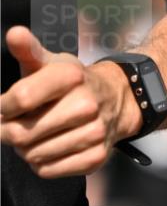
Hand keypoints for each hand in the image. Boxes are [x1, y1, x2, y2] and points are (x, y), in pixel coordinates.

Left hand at [0, 26, 141, 177]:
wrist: (116, 101)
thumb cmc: (73, 83)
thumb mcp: (51, 62)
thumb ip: (28, 50)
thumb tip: (14, 34)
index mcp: (71, 76)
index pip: (21, 98)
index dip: (2, 108)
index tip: (2, 108)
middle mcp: (86, 104)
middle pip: (23, 132)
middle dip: (7, 132)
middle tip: (10, 127)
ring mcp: (93, 133)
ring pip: (33, 154)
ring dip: (23, 149)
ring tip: (31, 137)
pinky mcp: (95, 157)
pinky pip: (49, 170)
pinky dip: (40, 164)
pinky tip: (45, 150)